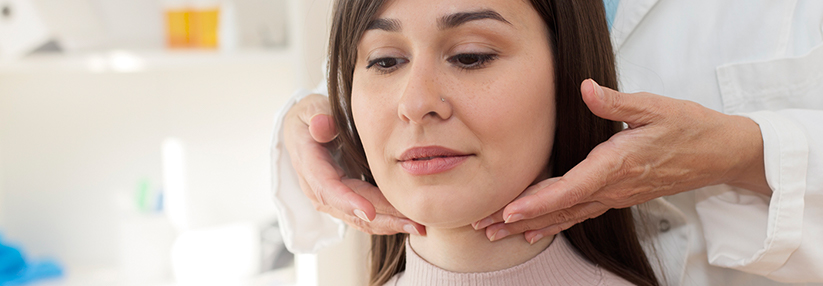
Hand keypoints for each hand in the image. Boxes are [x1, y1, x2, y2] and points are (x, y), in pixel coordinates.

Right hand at [283, 93, 424, 235]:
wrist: (303, 131)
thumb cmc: (311, 117)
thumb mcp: (310, 109)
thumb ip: (317, 115)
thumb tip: (322, 125)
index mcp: (310, 165)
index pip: (326, 188)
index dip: (347, 201)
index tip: (368, 212)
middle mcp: (318, 189)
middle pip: (349, 210)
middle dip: (382, 218)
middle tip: (412, 223)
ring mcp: (331, 199)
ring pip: (359, 219)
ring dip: (389, 224)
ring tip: (418, 227)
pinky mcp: (344, 203)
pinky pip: (365, 218)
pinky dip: (387, 221)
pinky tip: (410, 223)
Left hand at [474, 79, 767, 243]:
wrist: (719, 153)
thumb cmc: (689, 128)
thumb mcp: (655, 107)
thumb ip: (616, 103)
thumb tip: (586, 89)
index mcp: (617, 165)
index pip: (570, 188)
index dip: (538, 202)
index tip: (509, 211)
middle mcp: (613, 188)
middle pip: (559, 209)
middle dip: (518, 220)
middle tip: (483, 226)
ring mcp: (615, 196)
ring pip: (566, 216)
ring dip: (530, 225)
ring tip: (495, 234)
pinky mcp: (617, 197)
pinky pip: (579, 214)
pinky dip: (553, 223)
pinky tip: (534, 231)